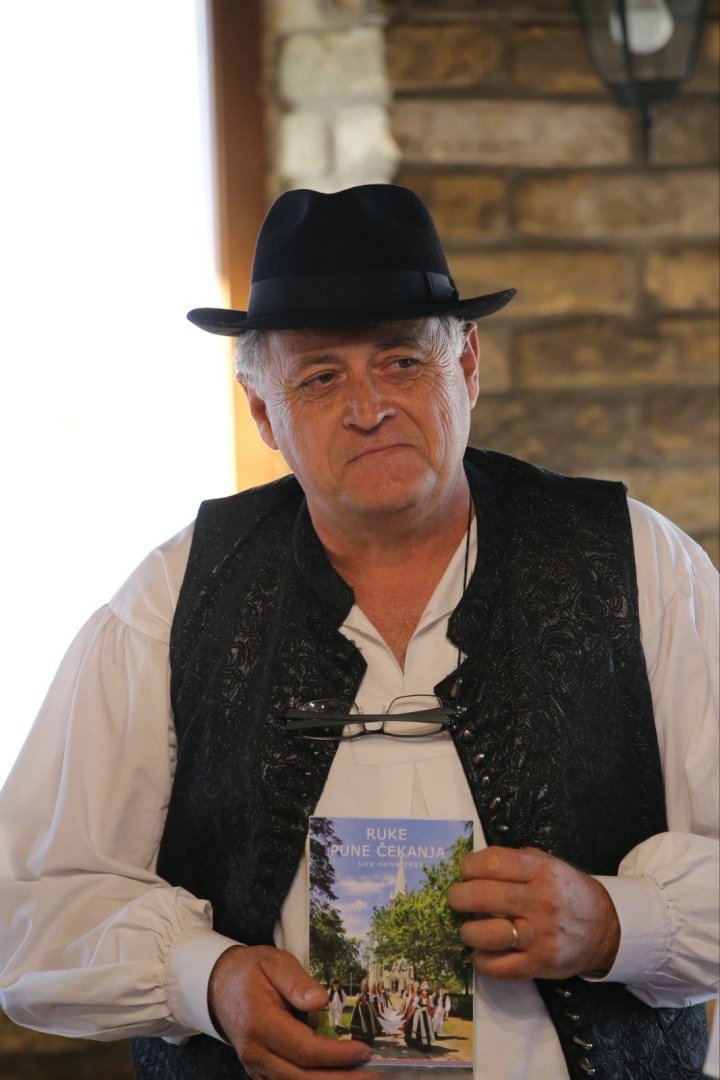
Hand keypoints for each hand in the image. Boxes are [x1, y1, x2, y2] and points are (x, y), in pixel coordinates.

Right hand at [208, 945, 378, 1078]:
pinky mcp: (260, 1071)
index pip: (304, 1049)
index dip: (335, 1054)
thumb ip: (296, 981)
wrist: (218, 986)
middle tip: (371, 1076)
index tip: (362, 1050)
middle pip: (302, 1077)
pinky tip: (335, 1077)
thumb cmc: (249, 971)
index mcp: (260, 1024)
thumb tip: (320, 1001)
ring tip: (360, 1078)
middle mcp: (256, 1052)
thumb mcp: (273, 962)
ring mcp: (256, 1066)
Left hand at [447, 846, 619, 980]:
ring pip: (487, 934)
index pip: (492, 862)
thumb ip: (515, 861)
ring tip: (468, 928)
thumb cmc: (565, 891)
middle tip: (456, 899)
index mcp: (540, 871)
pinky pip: (498, 967)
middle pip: (483, 896)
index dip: (469, 866)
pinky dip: (482, 960)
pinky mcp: (539, 965)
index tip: (465, 872)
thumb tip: (472, 865)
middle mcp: (540, 901)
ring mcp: (540, 936)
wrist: (604, 928)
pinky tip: (482, 951)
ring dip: (468, 931)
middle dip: (458, 897)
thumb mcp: (548, 864)